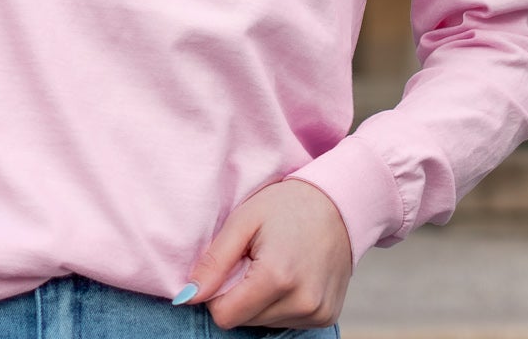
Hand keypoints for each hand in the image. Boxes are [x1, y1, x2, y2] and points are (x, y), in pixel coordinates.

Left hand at [181, 179, 352, 330]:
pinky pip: (287, 321)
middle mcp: (301, 302)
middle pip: (245, 320)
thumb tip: (188, 297)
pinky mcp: (327, 317)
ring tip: (276, 263)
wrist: (340, 203)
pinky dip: (282, 302)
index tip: (232, 264)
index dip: (219, 292)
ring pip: (265, 323)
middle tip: (256, 258)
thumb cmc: (287, 205)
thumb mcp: (244, 220)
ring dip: (261, 299)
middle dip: (241, 294)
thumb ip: (214, 260)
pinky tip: (291, 274)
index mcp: (277, 277)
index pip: (225, 315)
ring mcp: (317, 314)